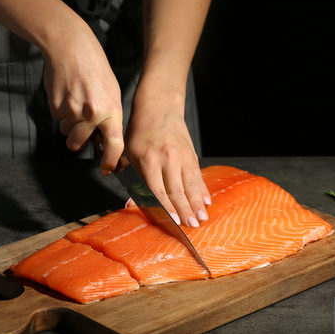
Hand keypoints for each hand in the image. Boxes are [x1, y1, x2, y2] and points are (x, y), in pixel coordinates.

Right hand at [41, 18, 123, 174]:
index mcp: (112, 111)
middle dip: (76, 140)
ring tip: (74, 103)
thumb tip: (104, 141)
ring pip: (66, 132)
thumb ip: (109, 117)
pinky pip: (57, 120)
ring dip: (68, 124)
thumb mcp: (111, 93)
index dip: (110, 161)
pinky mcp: (57, 107)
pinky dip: (60, 112)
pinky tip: (66, 95)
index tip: (106, 169)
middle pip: (79, 144)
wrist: (71, 48)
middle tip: (78, 126)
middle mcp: (93, 114)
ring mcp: (74, 111)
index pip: (114, 145)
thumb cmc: (94, 69)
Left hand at [124, 90, 210, 226]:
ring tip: (202, 218)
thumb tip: (129, 204)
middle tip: (191, 226)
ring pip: (191, 184)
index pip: (158, 189)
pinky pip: (198, 175)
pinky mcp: (192, 154)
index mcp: (148, 160)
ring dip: (197, 203)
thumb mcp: (127, 153)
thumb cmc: (139, 133)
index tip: (173, 222)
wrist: (159, 107)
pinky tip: (207, 201)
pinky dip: (203, 190)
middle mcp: (168, 158)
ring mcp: (182, 156)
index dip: (166, 208)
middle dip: (185, 210)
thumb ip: (129, 179)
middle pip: (177, 189)